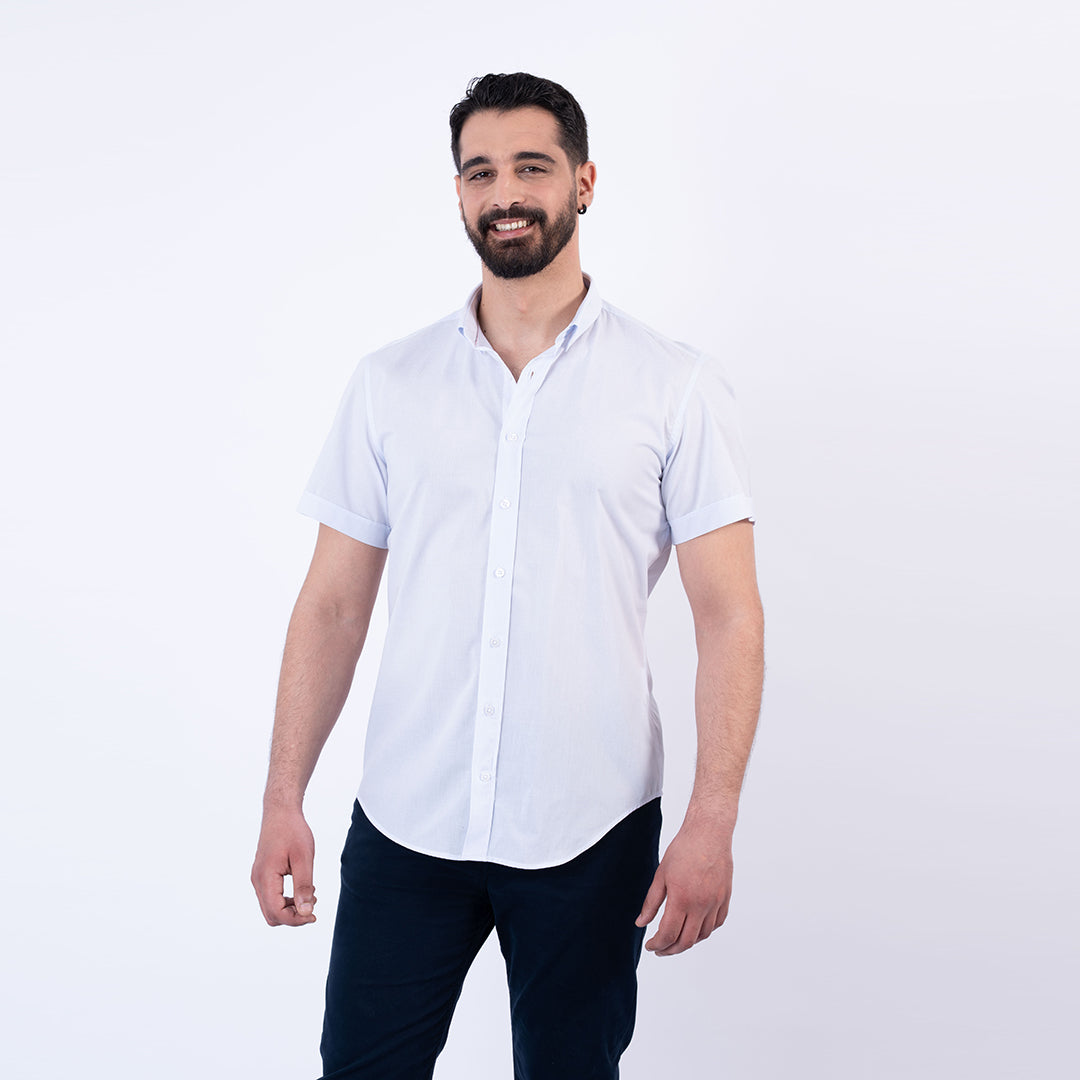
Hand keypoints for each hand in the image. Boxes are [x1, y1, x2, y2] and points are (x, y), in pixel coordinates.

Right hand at [251, 806, 317, 925]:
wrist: (280, 811)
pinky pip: (271, 896)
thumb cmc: (293, 831)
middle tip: (313, 906)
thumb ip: (304, 886)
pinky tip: (303, 889)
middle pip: (271, 915)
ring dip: (290, 908)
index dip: (295, 920)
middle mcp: (257, 880)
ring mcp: (258, 877)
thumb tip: (306, 912)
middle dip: (292, 917)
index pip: (276, 913)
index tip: (314, 914)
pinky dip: (286, 899)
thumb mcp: (303, 858)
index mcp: (266, 877)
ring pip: (270, 907)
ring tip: (311, 895)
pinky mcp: (262, 874)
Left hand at [635, 822, 732, 955]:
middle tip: (660, 949)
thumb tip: (641, 924)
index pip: (668, 934)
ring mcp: (716, 903)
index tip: (650, 946)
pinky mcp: (725, 899)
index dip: (657, 945)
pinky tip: (694, 928)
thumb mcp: (661, 875)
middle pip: (686, 941)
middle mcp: (701, 905)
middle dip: (670, 950)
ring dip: (687, 942)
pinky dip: (704, 931)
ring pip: (702, 935)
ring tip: (675, 939)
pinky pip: (716, 924)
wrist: (709, 833)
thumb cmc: (683, 850)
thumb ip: (651, 903)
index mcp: (682, 899)